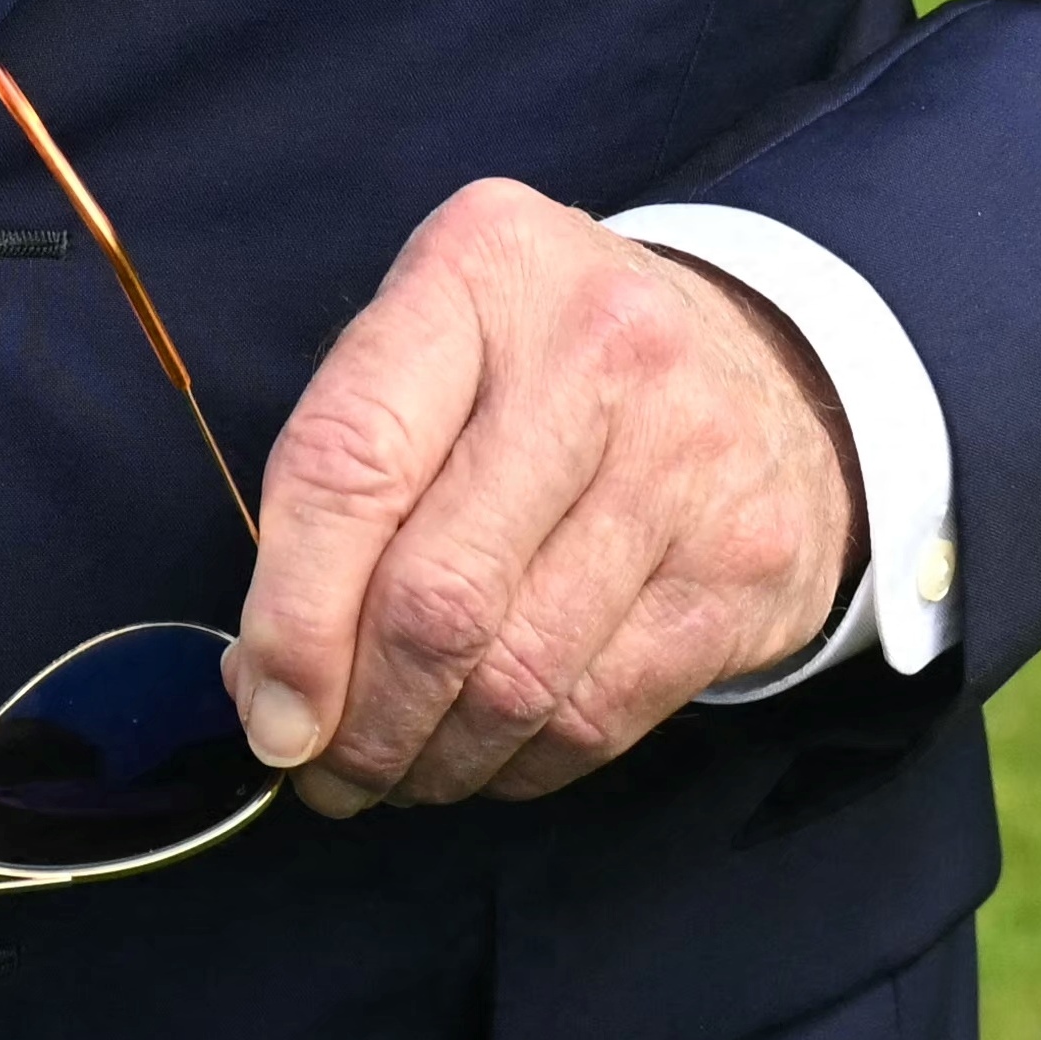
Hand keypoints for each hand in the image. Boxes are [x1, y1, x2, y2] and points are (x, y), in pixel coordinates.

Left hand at [224, 184, 861, 814]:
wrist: (773, 368)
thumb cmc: (551, 366)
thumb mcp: (438, 347)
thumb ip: (342, 479)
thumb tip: (267, 680)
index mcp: (481, 267)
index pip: (351, 460)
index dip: (291, 616)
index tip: (267, 716)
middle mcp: (596, 348)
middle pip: (438, 595)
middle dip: (359, 721)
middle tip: (322, 772)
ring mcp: (686, 459)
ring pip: (518, 679)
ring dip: (431, 761)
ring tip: (391, 773)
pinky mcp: (741, 565)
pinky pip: (597, 717)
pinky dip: (517, 767)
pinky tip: (484, 756)